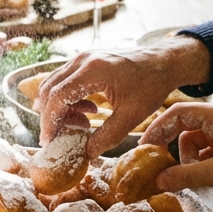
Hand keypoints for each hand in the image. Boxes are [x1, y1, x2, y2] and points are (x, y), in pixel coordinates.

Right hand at [36, 35, 210, 156]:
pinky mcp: (86, 61)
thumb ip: (107, 136)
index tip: (48, 141)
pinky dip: (69, 99)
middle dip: (50, 116)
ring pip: (55, 84)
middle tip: (57, 138)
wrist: (164, 62)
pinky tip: (88, 112)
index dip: (50, 121)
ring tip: (80, 126)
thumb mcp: (132, 116)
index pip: (58, 96)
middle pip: (50, 89)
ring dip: (60, 108)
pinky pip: (66, 81)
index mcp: (93, 70)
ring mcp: (83, 58)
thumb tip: (86, 154)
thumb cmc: (151, 85)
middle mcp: (83, 60)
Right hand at [140, 101, 212, 211]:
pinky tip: (202, 178)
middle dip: (170, 146)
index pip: (178, 112)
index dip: (158, 128)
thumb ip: (186, 175)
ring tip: (192, 177)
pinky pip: (202, 151)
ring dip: (186, 159)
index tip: (144, 147)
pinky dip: (197, 164)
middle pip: (182, 126)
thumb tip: (158, 181)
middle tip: (157, 165)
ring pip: (191, 141)